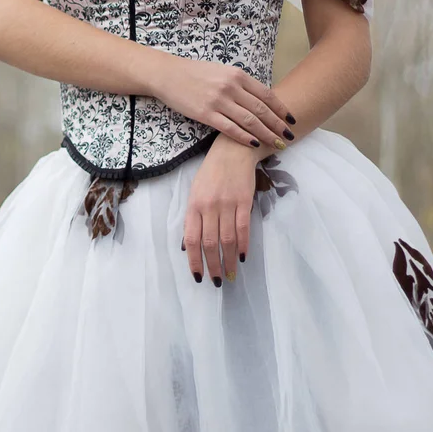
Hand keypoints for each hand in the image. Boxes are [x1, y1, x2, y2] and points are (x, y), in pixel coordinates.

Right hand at [150, 55, 295, 151]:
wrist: (168, 75)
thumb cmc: (195, 74)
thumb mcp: (222, 72)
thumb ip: (240, 84)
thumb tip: (259, 99)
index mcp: (237, 75)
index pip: (266, 94)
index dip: (281, 109)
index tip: (292, 120)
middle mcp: (231, 87)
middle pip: (261, 109)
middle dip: (278, 125)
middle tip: (290, 137)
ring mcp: (218, 101)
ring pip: (249, 121)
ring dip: (266, 134)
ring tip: (277, 144)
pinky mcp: (206, 113)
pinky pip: (230, 128)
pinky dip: (244, 137)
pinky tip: (254, 144)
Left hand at [181, 135, 272, 285]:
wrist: (232, 151)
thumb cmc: (211, 174)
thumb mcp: (195, 192)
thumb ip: (192, 218)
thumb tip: (189, 246)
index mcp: (193, 205)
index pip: (191, 239)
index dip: (194, 261)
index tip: (198, 276)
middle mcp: (208, 206)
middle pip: (210, 243)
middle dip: (213, 266)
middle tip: (218, 281)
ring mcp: (227, 204)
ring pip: (227, 239)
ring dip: (229, 260)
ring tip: (231, 274)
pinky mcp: (244, 201)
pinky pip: (243, 228)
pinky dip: (243, 245)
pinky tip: (243, 257)